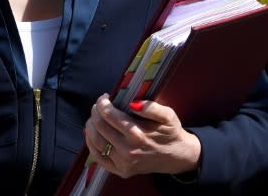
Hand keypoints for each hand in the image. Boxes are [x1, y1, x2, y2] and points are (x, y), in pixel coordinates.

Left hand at [83, 93, 200, 178]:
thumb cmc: (170, 132)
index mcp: (138, 134)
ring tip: (95, 117)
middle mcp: (128, 150)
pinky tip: (92, 133)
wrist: (176, 156)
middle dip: (95, 111)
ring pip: (95, 141)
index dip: (102, 103)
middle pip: (99, 126)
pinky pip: (97, 157)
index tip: (105, 97)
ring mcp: (123, 163)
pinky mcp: (121, 171)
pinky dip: (90, 143)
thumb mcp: (168, 115)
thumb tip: (133, 103)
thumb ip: (152, 107)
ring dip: (90, 125)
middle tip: (98, 105)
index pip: (109, 115)